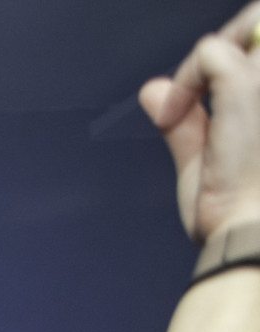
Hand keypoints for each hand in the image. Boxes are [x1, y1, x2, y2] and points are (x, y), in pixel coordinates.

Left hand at [141, 6, 259, 239]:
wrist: (256, 238)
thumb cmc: (243, 211)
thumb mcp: (214, 161)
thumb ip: (187, 124)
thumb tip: (152, 90)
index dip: (248, 46)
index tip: (204, 98)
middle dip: (241, 32)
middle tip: (206, 78)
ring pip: (255, 17)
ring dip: (216, 53)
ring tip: (192, 102)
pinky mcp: (250, 88)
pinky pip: (210, 52)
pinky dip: (186, 80)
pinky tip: (174, 116)